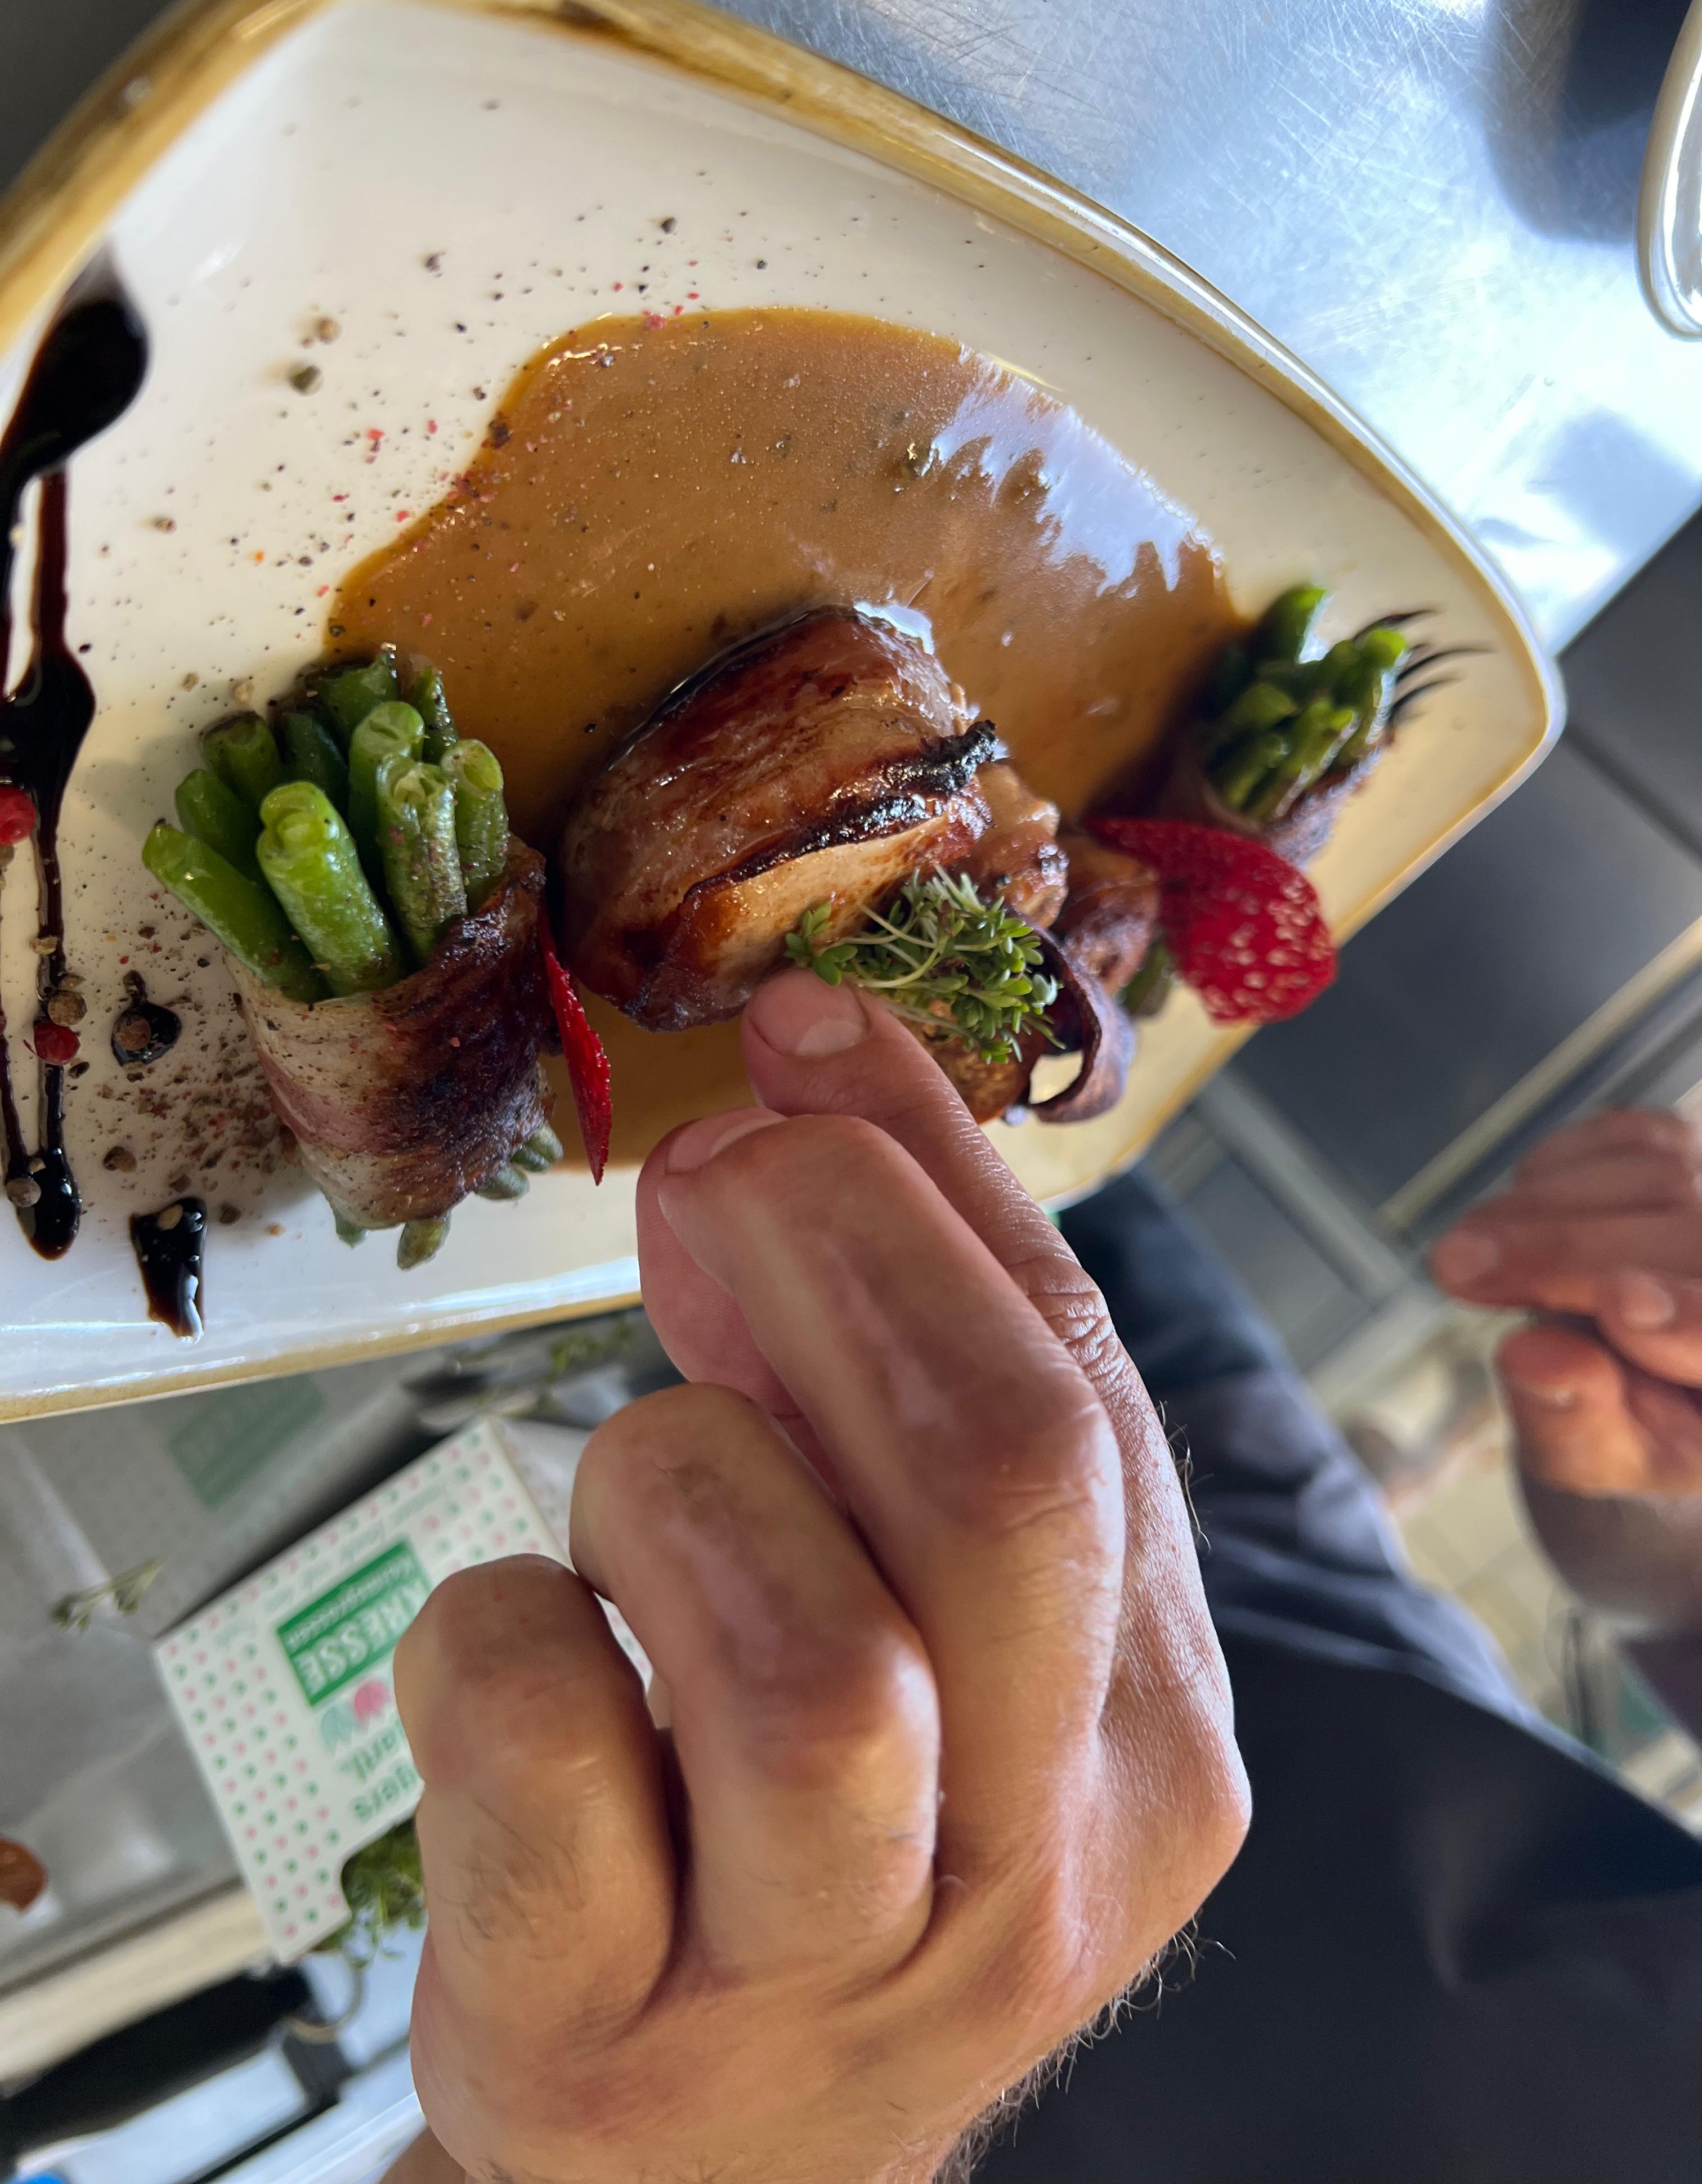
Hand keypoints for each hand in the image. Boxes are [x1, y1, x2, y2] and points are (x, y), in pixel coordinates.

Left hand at [393, 969, 1245, 2183]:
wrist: (712, 2177)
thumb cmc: (819, 1850)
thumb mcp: (937, 1628)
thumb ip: (906, 1376)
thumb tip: (812, 1084)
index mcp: (1150, 1742)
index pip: (1084, 1395)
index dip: (932, 1181)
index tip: (805, 1033)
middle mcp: (1035, 1869)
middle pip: (999, 1484)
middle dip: (838, 1259)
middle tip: (719, 1182)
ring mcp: (830, 1973)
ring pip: (798, 1642)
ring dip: (668, 1482)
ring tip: (634, 1513)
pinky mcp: (608, 2035)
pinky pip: (544, 1735)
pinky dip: (499, 1630)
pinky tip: (525, 1652)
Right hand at [1430, 1108, 1701, 1496]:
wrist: (1632, 1381)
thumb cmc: (1628, 1433)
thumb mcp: (1592, 1460)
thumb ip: (1572, 1421)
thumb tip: (1531, 1357)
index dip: (1689, 1320)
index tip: (1621, 1304)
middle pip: (1688, 1237)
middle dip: (1562, 1251)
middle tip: (1457, 1267)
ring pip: (1657, 1176)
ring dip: (1540, 1209)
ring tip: (1464, 1253)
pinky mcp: (1691, 1161)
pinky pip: (1635, 1137)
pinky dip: (1560, 1163)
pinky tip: (1515, 1212)